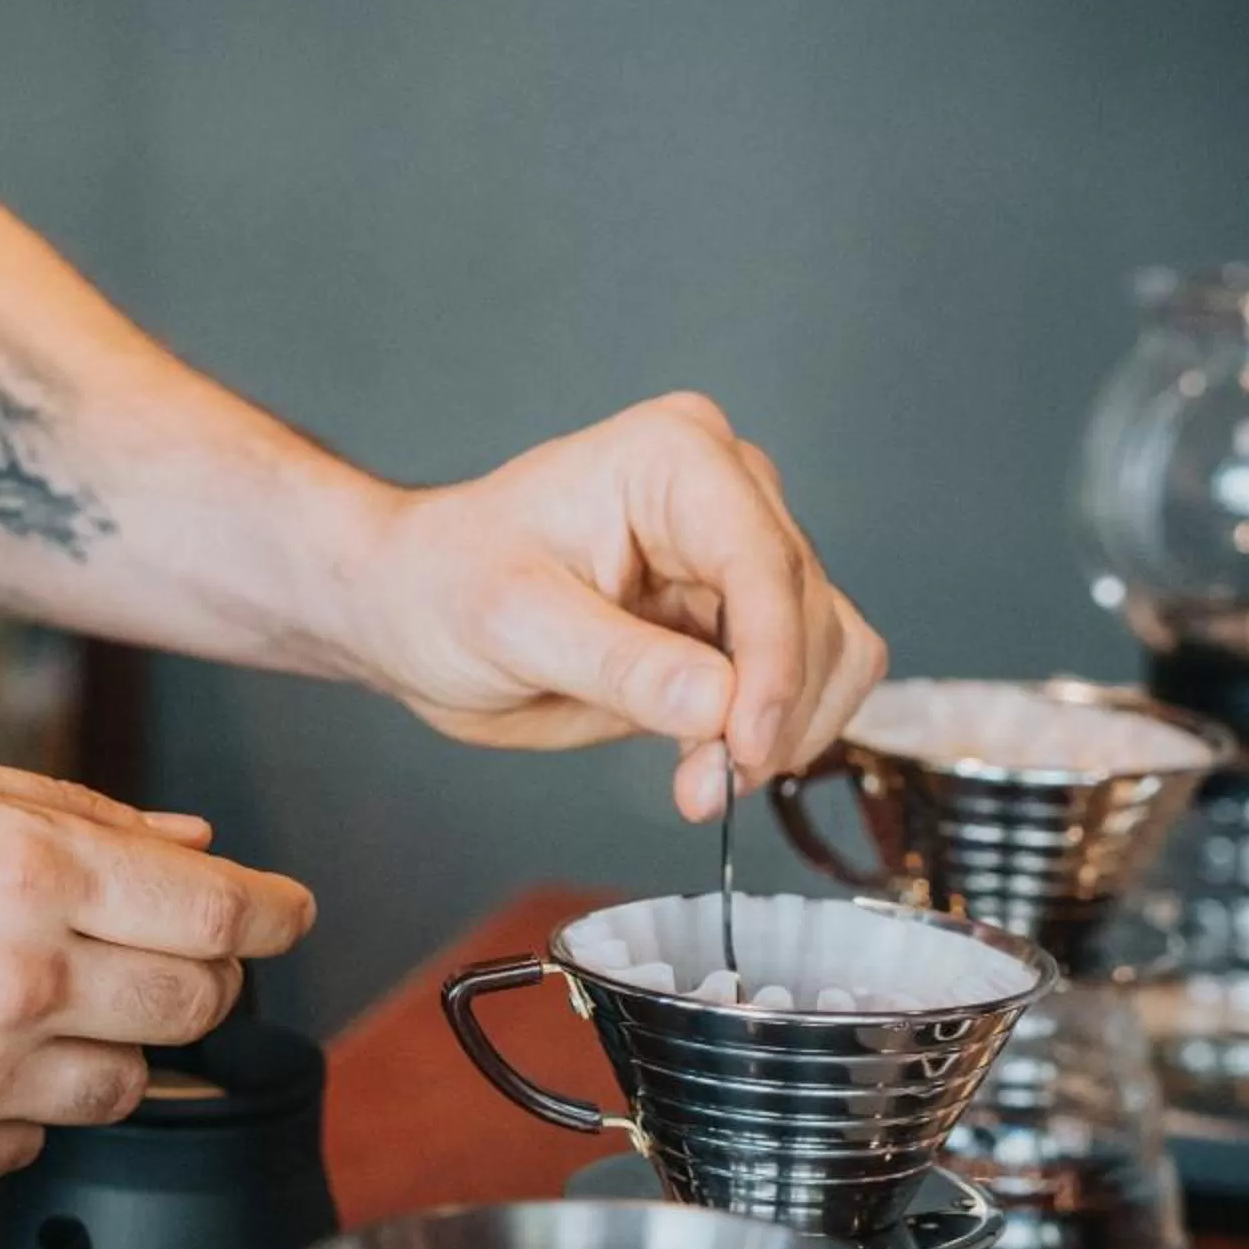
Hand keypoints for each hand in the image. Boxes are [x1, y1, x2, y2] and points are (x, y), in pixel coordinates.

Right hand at [0, 745, 314, 1185]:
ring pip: (131, 1085)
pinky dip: (23, 1102)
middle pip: (201, 1004)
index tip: (287, 916)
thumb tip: (191, 845)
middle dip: (206, 977)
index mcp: (23, 866)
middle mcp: (14, 977)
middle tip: (166, 954)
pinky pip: (36, 1138)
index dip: (274, 913)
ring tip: (29, 998)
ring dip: (113, 1045)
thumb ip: (75, 815)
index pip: (220, 910)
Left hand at [347, 393, 885, 811]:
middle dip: (772, 711)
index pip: (763, 562)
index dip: (773, 664)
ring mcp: (742, 554)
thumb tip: (719, 704)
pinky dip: (776, 735)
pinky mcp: (740, 618)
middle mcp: (728, 492)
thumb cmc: (445, 587)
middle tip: (704, 789)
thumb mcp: (514, 627)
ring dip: (783, 731)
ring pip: (830, 648)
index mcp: (676, 459)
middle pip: (810, 610)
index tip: (747, 749)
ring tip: (700, 784)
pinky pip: (807, 680)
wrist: (417, 610)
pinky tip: (709, 765)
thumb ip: (621, 665)